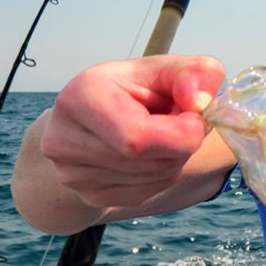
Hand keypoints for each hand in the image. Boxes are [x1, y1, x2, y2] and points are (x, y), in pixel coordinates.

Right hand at [41, 54, 226, 208]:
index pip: (138, 138)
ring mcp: (74, 175)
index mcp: (82, 96)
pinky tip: (148, 154)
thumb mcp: (163, 68)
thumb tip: (199, 101)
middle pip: (152, 161)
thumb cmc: (132, 89)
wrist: (94, 118)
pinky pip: (148, 193)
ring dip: (173, 158)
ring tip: (158, 133)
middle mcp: (66, 140)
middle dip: (180, 143)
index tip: (192, 113)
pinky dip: (161, 174)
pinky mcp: (89, 196)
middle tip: (175, 120)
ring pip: (156, 179)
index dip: (181, 131)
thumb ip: (194, 72)